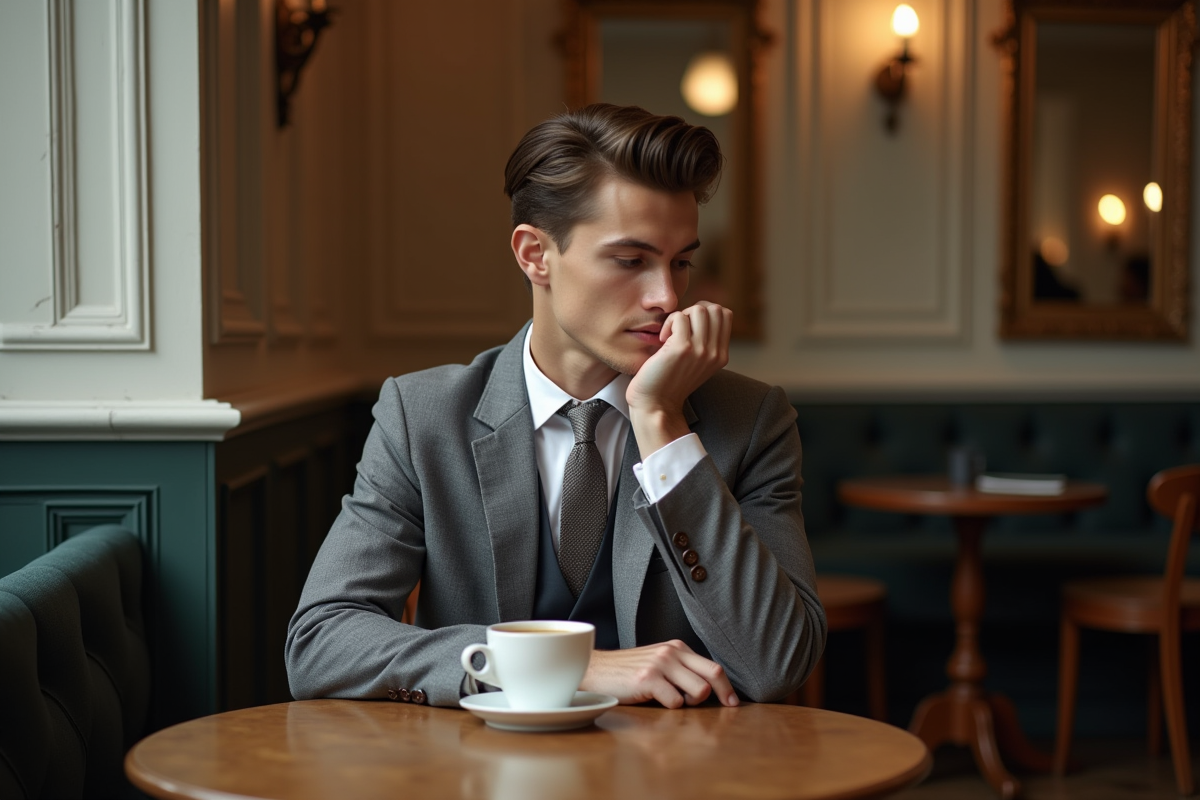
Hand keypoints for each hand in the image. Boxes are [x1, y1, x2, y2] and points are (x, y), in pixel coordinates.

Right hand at [579, 640, 738, 707]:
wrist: (597, 670)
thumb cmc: (628, 672)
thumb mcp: (658, 663)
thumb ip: (681, 670)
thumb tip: (709, 690)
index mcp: (677, 648)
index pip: (713, 666)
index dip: (727, 687)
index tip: (733, 702)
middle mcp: (672, 652)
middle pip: (713, 674)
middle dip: (723, 694)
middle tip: (726, 708)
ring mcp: (661, 664)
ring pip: (699, 691)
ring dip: (691, 703)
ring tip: (674, 701)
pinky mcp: (648, 678)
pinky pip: (675, 702)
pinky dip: (669, 708)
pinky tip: (654, 701)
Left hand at [626, 302, 731, 456]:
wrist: (655, 405)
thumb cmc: (668, 381)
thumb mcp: (696, 362)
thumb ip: (704, 342)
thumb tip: (699, 311)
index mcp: (721, 355)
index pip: (725, 314)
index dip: (705, 312)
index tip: (689, 326)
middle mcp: (715, 353)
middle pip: (715, 309)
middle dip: (694, 311)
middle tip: (679, 329)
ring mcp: (700, 350)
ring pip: (699, 309)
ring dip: (681, 316)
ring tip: (671, 334)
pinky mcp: (682, 348)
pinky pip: (679, 317)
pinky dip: (668, 323)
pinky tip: (662, 340)